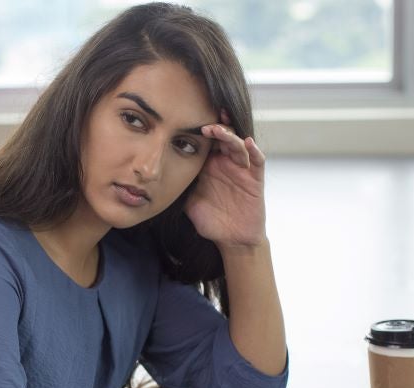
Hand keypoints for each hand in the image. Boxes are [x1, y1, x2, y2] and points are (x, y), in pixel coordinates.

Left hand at [185, 111, 267, 248]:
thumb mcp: (189, 202)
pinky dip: (254, 150)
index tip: (188, 122)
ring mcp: (241, 170)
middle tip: (204, 123)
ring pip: (238, 145)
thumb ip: (179, 187)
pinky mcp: (255, 179)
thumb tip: (156, 180)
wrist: (232, 239)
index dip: (199, 132)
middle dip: (215, 128)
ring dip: (230, 136)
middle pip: (223, 138)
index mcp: (209, 167)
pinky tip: (248, 142)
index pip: (206, 143)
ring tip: (219, 130)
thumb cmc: (210, 220)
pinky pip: (257, 161)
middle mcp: (225, 164)